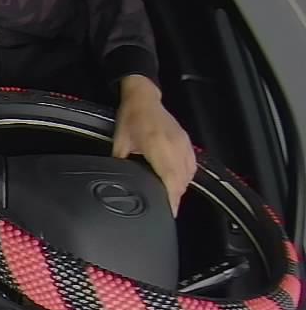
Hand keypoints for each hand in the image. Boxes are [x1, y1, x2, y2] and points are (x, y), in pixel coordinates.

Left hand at [112, 75, 196, 214]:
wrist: (144, 97)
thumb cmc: (131, 118)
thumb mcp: (119, 143)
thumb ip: (121, 164)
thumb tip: (118, 180)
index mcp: (157, 146)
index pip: (169, 178)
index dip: (170, 198)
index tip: (168, 212)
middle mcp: (175, 145)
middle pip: (181, 180)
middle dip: (174, 197)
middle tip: (166, 211)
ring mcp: (183, 143)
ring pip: (188, 174)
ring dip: (180, 188)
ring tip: (170, 200)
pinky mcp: (187, 141)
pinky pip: (191, 165)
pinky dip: (185, 177)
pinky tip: (176, 183)